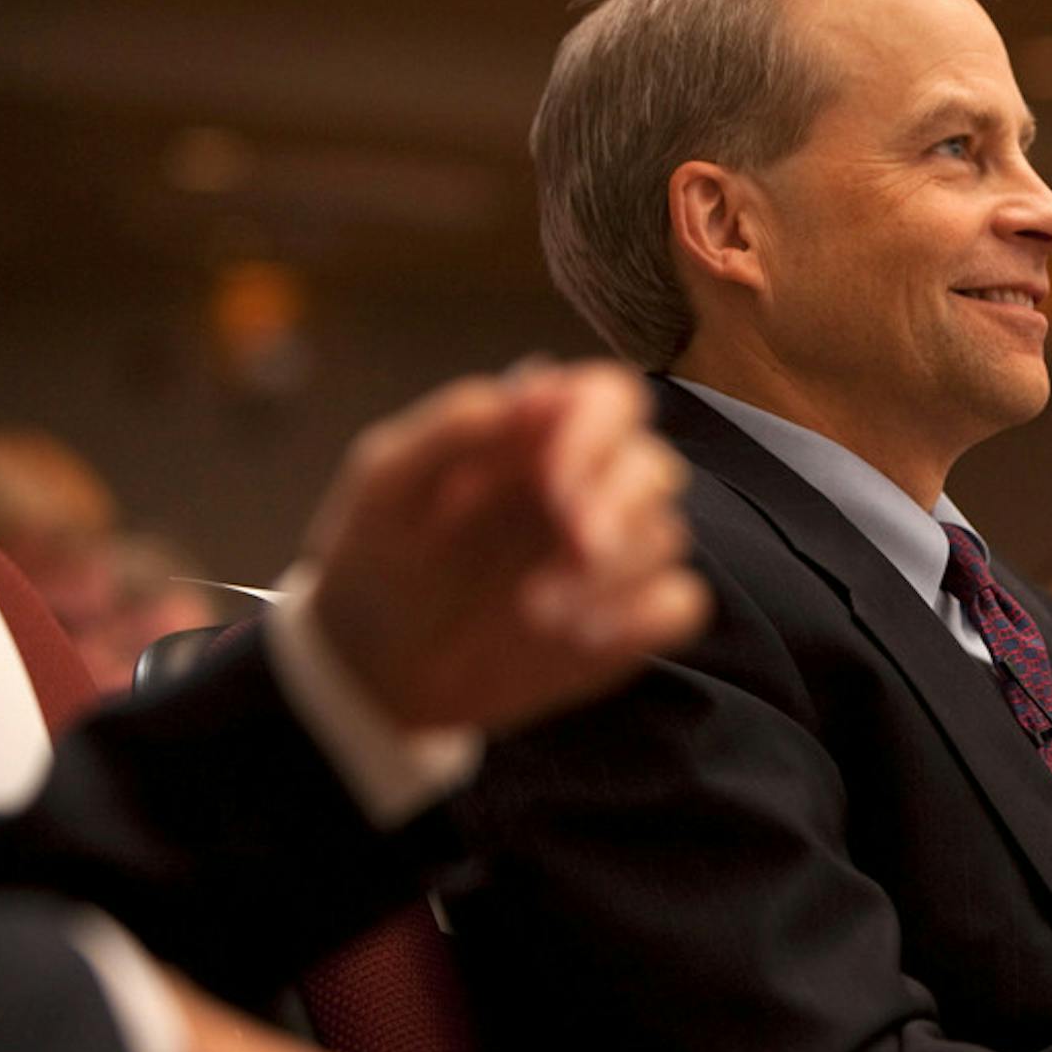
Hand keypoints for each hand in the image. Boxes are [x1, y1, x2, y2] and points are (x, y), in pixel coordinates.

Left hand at [303, 360, 708, 731]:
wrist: (370, 667)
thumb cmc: (377, 560)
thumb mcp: (386, 485)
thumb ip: (455, 426)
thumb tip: (538, 384)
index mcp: (538, 439)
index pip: (612, 398)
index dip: (600, 429)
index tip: (554, 478)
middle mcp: (587, 489)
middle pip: (656, 466)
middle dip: (619, 504)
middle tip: (572, 546)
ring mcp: (610, 558)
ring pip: (668, 536)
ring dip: (612, 572)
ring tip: (537, 611)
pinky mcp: (626, 622)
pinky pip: (681, 604)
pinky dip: (644, 617)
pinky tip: (579, 636)